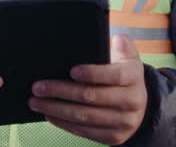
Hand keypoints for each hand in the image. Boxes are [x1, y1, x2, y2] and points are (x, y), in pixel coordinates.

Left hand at [29, 35, 147, 144]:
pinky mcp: (114, 137)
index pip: (114, 75)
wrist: (139, 105)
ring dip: (56, 109)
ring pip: (85, 116)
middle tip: (39, 87)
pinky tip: (50, 115)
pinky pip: (85, 131)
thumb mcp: (127, 57)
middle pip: (92, 97)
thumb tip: (116, 39)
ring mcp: (123, 122)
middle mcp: (132, 101)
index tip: (71, 71)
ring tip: (36, 102)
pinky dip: (64, 123)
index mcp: (134, 77)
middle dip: (61, 91)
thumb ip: (122, 46)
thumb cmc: (124, 75)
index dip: (93, 73)